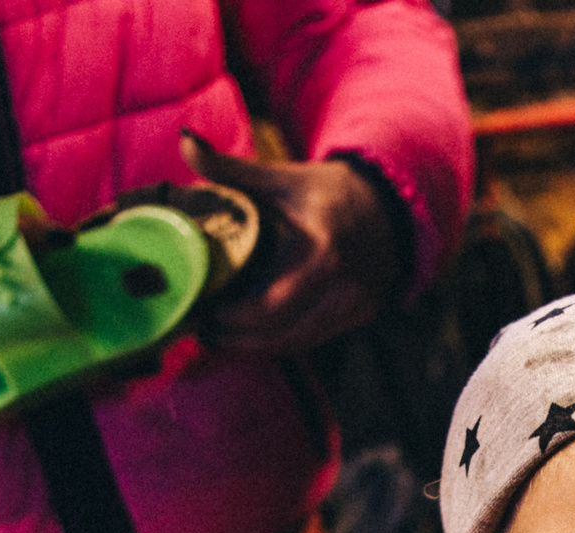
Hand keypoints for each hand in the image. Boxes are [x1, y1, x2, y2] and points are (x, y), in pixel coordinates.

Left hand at [180, 131, 400, 353]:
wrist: (389, 207)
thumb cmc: (330, 192)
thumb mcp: (282, 178)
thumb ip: (231, 168)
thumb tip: (185, 144)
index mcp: (324, 249)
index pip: (273, 304)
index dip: (235, 318)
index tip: (204, 310)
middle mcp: (344, 286)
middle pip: (282, 333)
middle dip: (237, 338)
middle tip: (202, 329)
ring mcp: (355, 306)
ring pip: (296, 343)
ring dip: (255, 346)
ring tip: (219, 337)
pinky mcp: (358, 317)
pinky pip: (312, 339)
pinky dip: (278, 341)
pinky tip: (252, 335)